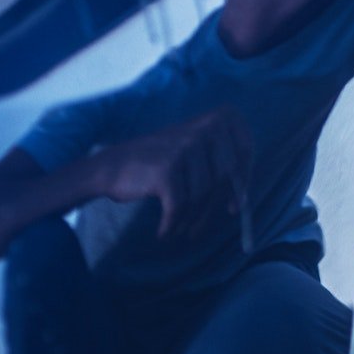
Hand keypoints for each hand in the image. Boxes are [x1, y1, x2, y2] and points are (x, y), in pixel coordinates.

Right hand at [92, 107, 252, 239]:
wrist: (107, 168)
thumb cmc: (154, 167)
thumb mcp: (192, 156)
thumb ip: (218, 167)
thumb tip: (243, 201)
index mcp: (210, 121)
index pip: (245, 148)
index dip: (246, 177)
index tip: (238, 204)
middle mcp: (199, 130)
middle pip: (224, 177)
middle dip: (214, 207)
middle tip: (202, 228)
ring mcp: (184, 148)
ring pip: (202, 194)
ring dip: (192, 218)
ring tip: (182, 229)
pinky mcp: (167, 169)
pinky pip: (180, 205)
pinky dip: (172, 224)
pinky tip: (164, 233)